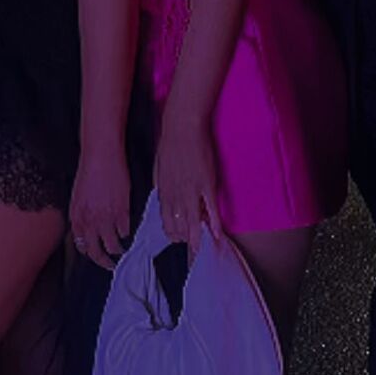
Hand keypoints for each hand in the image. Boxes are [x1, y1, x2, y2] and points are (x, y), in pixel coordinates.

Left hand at [69, 148, 130, 270]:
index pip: (81, 245)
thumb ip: (82, 214)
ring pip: (113, 245)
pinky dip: (127, 233)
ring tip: (123, 251)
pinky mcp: (121, 212)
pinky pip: (125, 231)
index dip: (89, 253)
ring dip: (118, 250)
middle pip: (96, 252)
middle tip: (110, 265)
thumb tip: (87, 226)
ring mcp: (105, 218)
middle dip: (103, 261)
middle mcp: (89, 222)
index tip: (96, 256)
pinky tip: (129, 233)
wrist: (100, 157)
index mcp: (76, 217)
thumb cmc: (89, 171)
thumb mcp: (78, 196)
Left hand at [153, 116, 221, 254]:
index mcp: (163, 191)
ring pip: (193, 221)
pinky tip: (217, 234)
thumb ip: (161, 186)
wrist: (183, 127)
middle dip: (184, 237)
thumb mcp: (158, 168)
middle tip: (190, 245)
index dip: (171, 232)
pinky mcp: (207, 184)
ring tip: (201, 247)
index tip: (176, 238)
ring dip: (196, 236)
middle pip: (178, 225)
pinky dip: (214, 223)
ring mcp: (192, 190)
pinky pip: (211, 208)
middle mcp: (176, 194)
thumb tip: (163, 197)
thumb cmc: (170, 144)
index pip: (165, 219)